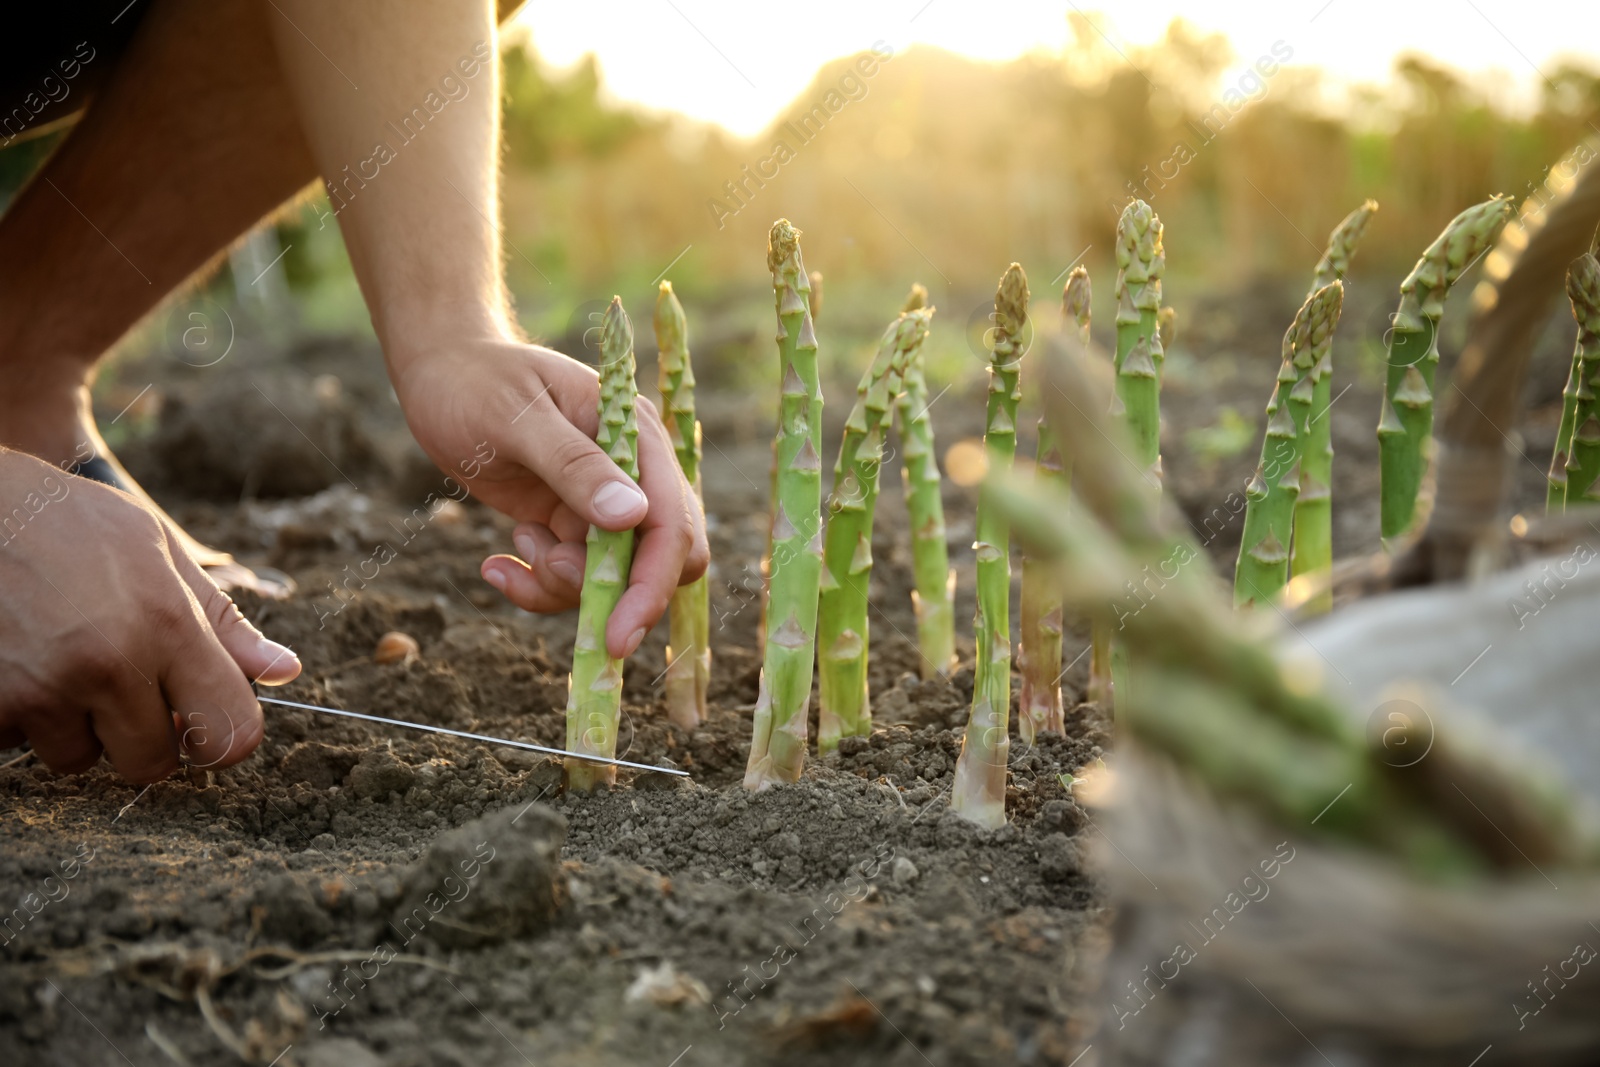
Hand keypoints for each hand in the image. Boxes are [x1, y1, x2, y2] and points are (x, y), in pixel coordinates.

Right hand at [0, 450, 300, 781]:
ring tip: (61, 660)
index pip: (229, 735)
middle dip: (143, 735)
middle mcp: (109, 666)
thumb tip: (285, 671)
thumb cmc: (69, 524)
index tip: (203, 720)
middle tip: (121, 683)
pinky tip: (21, 662)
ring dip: (75, 726)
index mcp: (166, 625)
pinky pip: (19, 744)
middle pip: (153, 763)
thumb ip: (221, 621)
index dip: (221, 737)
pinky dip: (22, 717)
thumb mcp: (158, 551)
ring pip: (80, 758)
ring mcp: (42, 691)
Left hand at [390, 337, 708, 656]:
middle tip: (547, 574)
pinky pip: (570, 578)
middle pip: (659, 560)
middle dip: (611, 591)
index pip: (670, 524)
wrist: (442, 375)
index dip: (651, 584)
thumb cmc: (477, 382)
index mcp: (636, 438)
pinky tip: (496, 564)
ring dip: (560, 582)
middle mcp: (633, 474)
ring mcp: (602, 503)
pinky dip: (535, 584)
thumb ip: (574, 466)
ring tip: (515, 544)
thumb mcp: (517, 419)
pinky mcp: (570, 524)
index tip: (617, 634)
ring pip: (611, 579)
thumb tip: (631, 517)